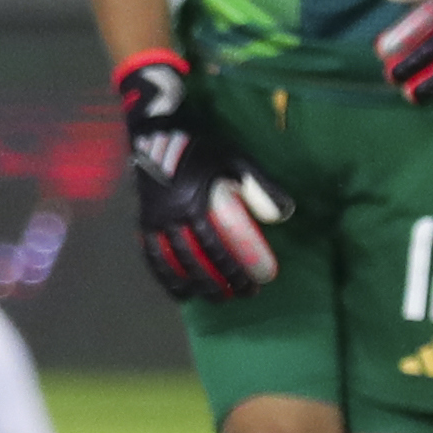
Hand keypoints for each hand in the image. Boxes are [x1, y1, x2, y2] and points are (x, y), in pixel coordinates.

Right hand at [118, 54, 282, 302]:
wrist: (158, 134)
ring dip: (193, 285)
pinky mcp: (144, 221)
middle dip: (218, 284)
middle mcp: (170, 216)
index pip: (215, 248)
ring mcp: (154, 220)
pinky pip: (151, 255)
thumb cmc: (203, 148)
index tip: (252, 285)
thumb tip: (287, 214)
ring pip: (172, 262)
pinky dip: (165, 277)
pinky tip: (179, 293)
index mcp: (193, 202)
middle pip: (194, 261)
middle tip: (239, 295)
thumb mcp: (236, 159)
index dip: (233, 271)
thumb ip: (261, 184)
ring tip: (213, 299)